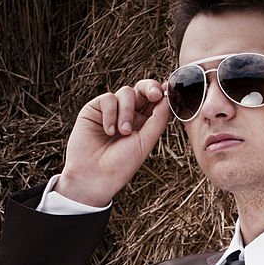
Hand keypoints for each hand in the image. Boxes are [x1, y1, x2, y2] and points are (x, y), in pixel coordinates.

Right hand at [55, 79, 170, 206]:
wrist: (94, 177)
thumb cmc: (121, 165)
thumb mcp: (145, 143)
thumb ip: (157, 120)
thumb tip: (169, 98)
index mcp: (144, 124)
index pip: (155, 102)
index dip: (162, 94)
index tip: (169, 91)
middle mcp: (129, 115)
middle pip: (142, 90)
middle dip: (150, 88)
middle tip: (155, 94)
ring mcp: (112, 111)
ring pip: (126, 92)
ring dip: (126, 111)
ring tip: (123, 132)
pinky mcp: (94, 109)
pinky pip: (108, 99)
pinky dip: (110, 114)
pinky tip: (108, 131)